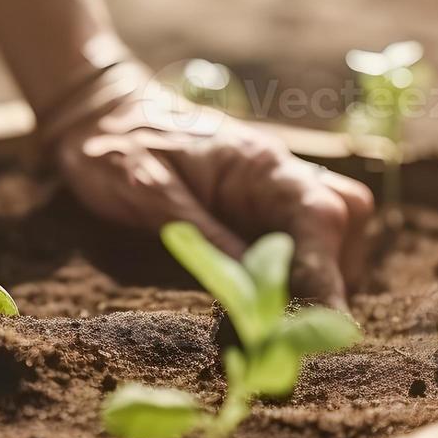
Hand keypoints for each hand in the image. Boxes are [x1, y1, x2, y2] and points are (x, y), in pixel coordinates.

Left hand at [43, 64, 373, 307]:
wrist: (94, 113)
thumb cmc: (113, 147)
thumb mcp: (147, 192)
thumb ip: (202, 237)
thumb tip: (251, 288)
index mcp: (257, 162)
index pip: (320, 214)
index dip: (326, 272)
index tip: (322, 324)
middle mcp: (274, 172)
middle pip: (343, 218)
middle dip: (332, 272)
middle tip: (294, 323)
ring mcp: (266, 188)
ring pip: (330, 228)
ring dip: (318, 273)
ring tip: (278, 317)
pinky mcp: (251, 206)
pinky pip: (295, 236)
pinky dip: (291, 272)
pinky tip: (261, 302)